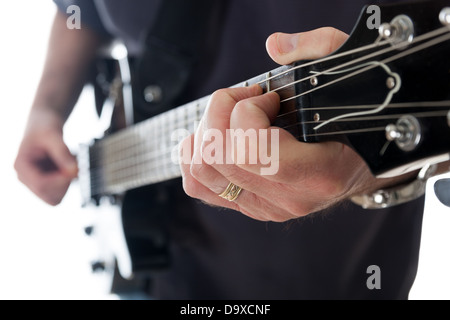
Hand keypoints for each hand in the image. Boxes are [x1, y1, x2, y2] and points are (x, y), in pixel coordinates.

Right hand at [14, 110, 77, 205]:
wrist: (44, 124)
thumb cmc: (45, 126)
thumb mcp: (53, 134)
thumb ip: (62, 152)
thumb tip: (74, 171)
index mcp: (21, 166)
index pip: (41, 184)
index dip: (61, 180)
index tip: (75, 169)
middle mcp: (26, 178)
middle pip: (49, 197)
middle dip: (65, 184)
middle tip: (72, 165)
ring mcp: (35, 182)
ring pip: (56, 198)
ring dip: (68, 183)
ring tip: (69, 162)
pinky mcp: (46, 183)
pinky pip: (61, 191)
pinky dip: (69, 182)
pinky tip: (68, 165)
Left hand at [179, 27, 391, 221]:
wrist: (362, 166)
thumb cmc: (359, 123)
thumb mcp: (354, 77)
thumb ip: (323, 50)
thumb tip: (275, 46)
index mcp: (320, 174)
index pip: (253, 150)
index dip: (248, 110)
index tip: (269, 95)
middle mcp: (289, 198)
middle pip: (220, 156)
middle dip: (222, 110)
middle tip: (248, 97)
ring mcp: (266, 207)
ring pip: (202, 171)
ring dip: (206, 129)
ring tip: (232, 114)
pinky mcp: (249, 206)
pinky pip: (199, 186)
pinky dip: (195, 155)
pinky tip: (214, 135)